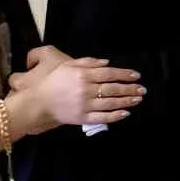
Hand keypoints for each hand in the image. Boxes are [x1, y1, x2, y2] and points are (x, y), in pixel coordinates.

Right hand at [9, 50, 143, 130]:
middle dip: (129, 88)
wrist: (38, 102)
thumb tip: (107, 63)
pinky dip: (115, 116)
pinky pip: (102, 117)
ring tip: (137, 99)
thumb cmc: (51, 81)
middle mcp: (86, 89)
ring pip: (110, 103)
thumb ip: (87, 62)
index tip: (136, 75)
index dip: (124, 74)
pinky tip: (125, 113)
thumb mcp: (67, 65)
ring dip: (126, 101)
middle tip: (142, 89)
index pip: (109, 73)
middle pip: (113, 88)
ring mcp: (85, 105)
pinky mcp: (83, 118)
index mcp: (83, 74)